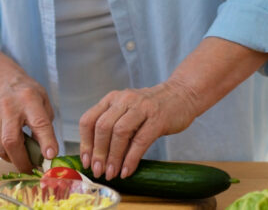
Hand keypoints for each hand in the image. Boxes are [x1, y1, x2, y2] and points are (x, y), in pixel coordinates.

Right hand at [0, 41, 57, 170]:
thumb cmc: (25, 94)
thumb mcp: (42, 102)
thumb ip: (45, 125)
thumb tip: (44, 152)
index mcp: (29, 99)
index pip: (39, 123)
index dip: (46, 141)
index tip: (50, 156)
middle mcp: (8, 106)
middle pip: (11, 141)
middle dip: (22, 161)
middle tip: (31, 169)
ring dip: (12, 158)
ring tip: (21, 157)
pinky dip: (1, 151)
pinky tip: (9, 147)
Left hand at [78, 80, 199, 180]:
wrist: (182, 94)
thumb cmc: (152, 108)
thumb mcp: (128, 111)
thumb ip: (114, 127)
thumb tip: (99, 157)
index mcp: (112, 99)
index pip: (89, 120)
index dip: (85, 143)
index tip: (86, 161)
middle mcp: (124, 100)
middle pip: (102, 127)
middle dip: (98, 153)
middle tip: (98, 171)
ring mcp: (141, 108)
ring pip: (119, 133)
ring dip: (113, 157)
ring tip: (112, 173)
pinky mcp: (158, 118)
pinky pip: (140, 140)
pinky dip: (131, 158)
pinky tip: (127, 171)